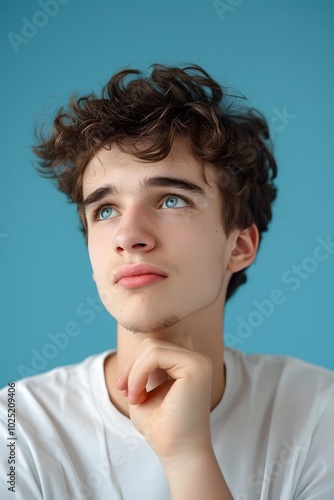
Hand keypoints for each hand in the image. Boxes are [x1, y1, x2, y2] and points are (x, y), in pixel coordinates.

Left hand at [116, 338, 213, 467]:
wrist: (177, 453)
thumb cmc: (160, 427)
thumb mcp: (143, 390)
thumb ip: (140, 368)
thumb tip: (138, 346)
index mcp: (187, 364)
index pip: (152, 348)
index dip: (132, 365)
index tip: (124, 390)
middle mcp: (197, 359)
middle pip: (151, 344)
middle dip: (130, 367)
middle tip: (126, 394)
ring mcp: (199, 361)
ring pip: (152, 347)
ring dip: (134, 372)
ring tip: (134, 397)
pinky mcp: (196, 366)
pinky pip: (155, 354)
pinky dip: (138, 373)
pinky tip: (138, 395)